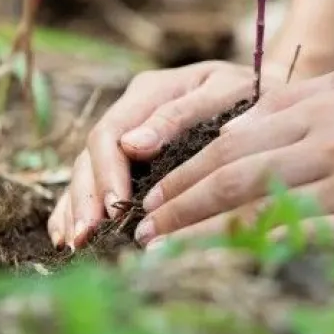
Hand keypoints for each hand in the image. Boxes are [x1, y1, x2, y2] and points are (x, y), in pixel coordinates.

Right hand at [47, 60, 289, 250]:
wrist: (268, 91)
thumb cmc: (251, 93)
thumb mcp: (224, 93)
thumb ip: (180, 115)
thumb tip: (132, 146)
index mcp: (150, 91)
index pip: (111, 132)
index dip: (107, 172)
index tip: (114, 207)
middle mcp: (132, 111)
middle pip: (92, 154)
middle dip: (87, 197)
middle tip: (87, 235)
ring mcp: (128, 133)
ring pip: (86, 169)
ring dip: (76, 206)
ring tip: (74, 242)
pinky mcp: (131, 156)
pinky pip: (95, 180)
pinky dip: (76, 205)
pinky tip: (66, 235)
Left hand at [132, 70, 333, 247]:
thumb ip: (292, 101)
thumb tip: (230, 126)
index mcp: (318, 108)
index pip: (233, 144)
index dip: (186, 175)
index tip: (154, 199)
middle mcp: (330, 141)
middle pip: (237, 179)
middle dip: (181, 209)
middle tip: (145, 233)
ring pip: (263, 213)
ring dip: (206, 239)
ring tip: (167, 257)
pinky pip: (307, 242)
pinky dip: (261, 256)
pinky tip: (231, 270)